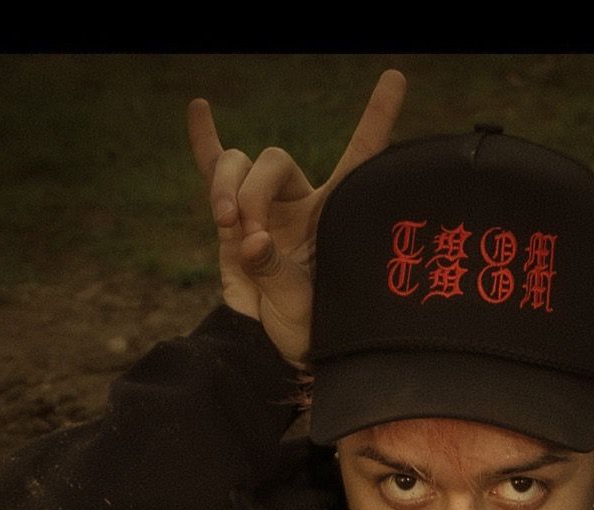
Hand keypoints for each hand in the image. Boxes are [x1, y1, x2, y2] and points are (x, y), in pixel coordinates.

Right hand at [187, 70, 406, 366]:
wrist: (269, 347)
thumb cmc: (304, 329)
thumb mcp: (301, 308)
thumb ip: (276, 272)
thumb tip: (252, 241)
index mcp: (335, 213)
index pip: (360, 157)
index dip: (376, 118)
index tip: (394, 78)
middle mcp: (301, 201)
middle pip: (274, 161)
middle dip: (253, 193)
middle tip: (248, 234)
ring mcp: (263, 205)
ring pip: (238, 165)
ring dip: (226, 191)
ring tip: (226, 226)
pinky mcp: (230, 217)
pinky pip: (214, 171)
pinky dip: (206, 143)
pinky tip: (199, 108)